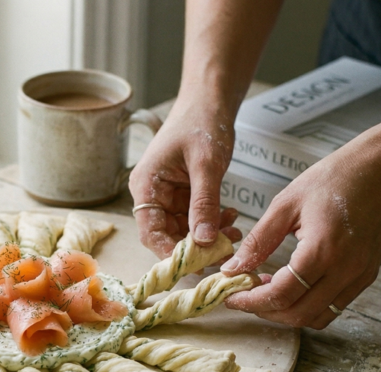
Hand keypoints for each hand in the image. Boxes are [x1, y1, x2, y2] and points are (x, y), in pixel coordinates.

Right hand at [130, 102, 240, 257]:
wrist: (210, 100)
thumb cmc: (202, 122)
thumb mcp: (206, 164)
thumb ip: (204, 202)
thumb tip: (204, 240)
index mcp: (147, 185)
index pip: (150, 231)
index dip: (169, 251)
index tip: (196, 262)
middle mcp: (152, 194)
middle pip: (166, 234)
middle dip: (195, 245)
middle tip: (224, 251)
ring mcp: (167, 195)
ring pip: (183, 230)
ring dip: (207, 236)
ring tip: (233, 233)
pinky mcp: (183, 194)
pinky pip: (195, 218)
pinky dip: (212, 222)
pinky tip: (231, 219)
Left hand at [220, 147, 380, 328]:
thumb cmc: (335, 179)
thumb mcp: (286, 204)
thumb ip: (259, 241)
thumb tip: (233, 268)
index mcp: (322, 250)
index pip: (281, 295)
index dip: (251, 301)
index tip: (232, 297)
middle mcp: (345, 270)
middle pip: (298, 314)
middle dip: (266, 311)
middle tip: (245, 296)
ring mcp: (359, 276)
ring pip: (317, 317)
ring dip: (288, 313)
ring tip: (268, 290)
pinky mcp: (366, 276)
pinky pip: (334, 306)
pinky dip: (309, 306)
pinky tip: (293, 286)